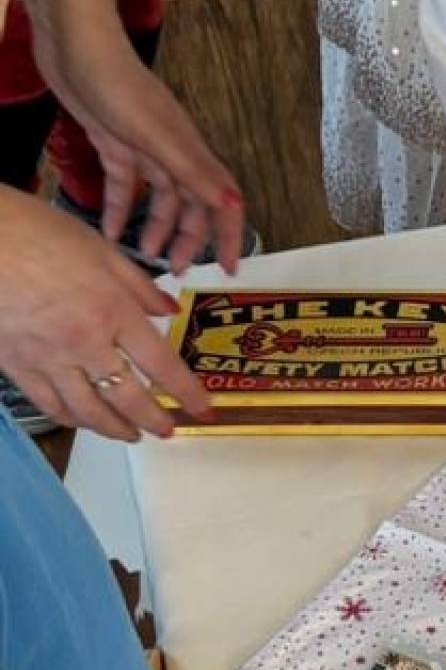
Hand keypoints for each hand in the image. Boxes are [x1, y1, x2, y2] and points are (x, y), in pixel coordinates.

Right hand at [0, 187, 215, 441]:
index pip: (161, 364)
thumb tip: (169, 310)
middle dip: (153, 420)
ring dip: (115, 429)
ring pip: (89, 411)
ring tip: (131, 435)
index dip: (186, 392)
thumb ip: (139, 285)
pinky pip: (51, 406)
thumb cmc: (40, 234)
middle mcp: (86, 343)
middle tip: (167, 430)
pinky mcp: (18, 367)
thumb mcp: (101, 250)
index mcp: (114, 311)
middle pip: (128, 398)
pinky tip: (84, 421)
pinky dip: (73, 420)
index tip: (203, 408)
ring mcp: (49, 359)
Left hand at [27, 0, 243, 268]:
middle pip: (191, 204)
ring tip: (147, 258)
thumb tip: (233, 205)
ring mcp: (143, 147)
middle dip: (190, 239)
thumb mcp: (155, 134)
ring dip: (156, 228)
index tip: (231, 268)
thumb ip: (192, 170)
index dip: (229, 234)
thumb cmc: (116, 84)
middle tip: (180, 273)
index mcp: (188, 150)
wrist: (76, 45)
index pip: (221, 200)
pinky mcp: (115, 143)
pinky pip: (125, 185)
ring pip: (159, 199)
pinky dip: (120, 209)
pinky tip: (111, 232)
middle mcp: (172, 151)